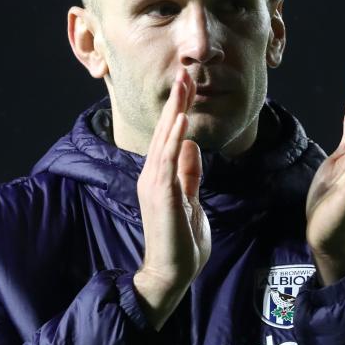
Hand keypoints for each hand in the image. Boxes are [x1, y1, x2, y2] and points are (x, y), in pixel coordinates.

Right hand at [133, 68, 211, 328]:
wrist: (171, 273)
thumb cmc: (181, 242)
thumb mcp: (190, 199)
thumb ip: (189, 174)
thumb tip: (191, 147)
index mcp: (161, 176)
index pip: (171, 136)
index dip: (179, 110)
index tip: (188, 84)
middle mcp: (153, 175)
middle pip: (166, 130)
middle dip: (177, 100)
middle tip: (185, 71)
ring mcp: (154, 184)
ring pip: (165, 139)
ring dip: (175, 110)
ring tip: (184, 85)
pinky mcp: (160, 195)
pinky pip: (167, 160)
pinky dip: (174, 137)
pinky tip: (181, 119)